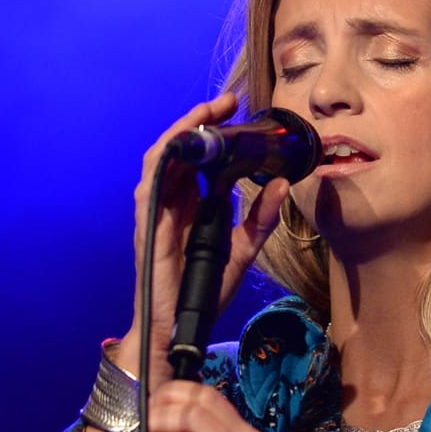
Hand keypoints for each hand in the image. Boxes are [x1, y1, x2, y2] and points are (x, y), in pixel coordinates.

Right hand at [114, 95, 292, 380]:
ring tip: (207, 114)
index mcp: (190, 203)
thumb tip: (283, 182)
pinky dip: (165, 158)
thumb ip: (261, 218)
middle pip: (180, 148)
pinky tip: (183, 145)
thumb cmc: (204, 292)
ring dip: (183, 131)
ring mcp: (155, 208)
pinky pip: (151, 181)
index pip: (198, 156)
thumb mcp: (243, 249)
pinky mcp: (147, 220)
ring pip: (162, 156)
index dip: (213, 130)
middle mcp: (170, 199)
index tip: (237, 110)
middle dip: (200, 120)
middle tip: (227, 102)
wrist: (178, 329)